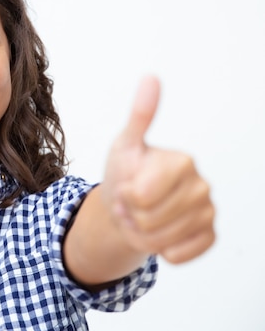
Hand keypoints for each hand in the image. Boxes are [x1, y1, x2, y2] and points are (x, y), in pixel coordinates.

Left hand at [102, 76, 214, 263]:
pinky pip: (180, 254)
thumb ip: (139, 115)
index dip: (123, 195)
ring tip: (140, 216)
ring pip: (160, 240)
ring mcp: (207, 211)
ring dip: (140, 233)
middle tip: (131, 202)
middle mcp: (201, 185)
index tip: (126, 184)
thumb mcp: (125, 145)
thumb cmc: (127, 171)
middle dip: (130, 215)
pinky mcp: (208, 235)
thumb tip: (150, 76)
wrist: (128, 204)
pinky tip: (160, 233)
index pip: (138, 195)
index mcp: (182, 161)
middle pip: (147, 219)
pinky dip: (160, 249)